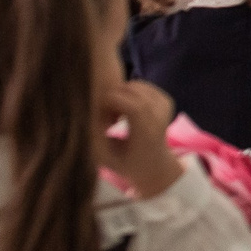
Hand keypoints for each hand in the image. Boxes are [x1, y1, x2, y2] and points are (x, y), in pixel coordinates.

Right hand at [99, 80, 182, 197]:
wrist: (154, 164)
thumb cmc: (123, 162)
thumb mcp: (102, 156)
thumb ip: (93, 136)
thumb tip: (84, 113)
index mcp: (147, 133)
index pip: (135, 107)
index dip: (113, 101)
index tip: (98, 109)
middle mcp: (160, 117)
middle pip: (134, 92)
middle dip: (112, 95)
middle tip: (103, 111)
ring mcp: (166, 106)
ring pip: (136, 85)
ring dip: (119, 93)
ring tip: (113, 112)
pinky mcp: (166, 100)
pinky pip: (142, 86)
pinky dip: (127, 91)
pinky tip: (122, 107)